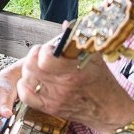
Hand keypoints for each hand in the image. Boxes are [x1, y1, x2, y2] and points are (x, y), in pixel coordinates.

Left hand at [15, 42, 133, 133]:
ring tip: (39, 67)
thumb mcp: (94, 57)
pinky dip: (24, 86)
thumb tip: (66, 24)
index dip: (45, 50)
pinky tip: (32, 80)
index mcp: (74, 73)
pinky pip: (25, 96)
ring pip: (26, 79)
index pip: (45, 60)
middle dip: (34, 56)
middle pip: (31, 67)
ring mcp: (54, 99)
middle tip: (42, 54)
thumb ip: (78, 40)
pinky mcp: (50, 108)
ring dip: (30, 70)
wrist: (109, 109)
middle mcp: (62, 87)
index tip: (51, 49)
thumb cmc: (103, 80)